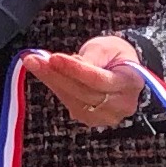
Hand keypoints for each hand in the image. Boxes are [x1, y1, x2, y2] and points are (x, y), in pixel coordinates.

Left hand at [27, 35, 152, 130]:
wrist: (122, 70)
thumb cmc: (116, 54)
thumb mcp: (107, 47)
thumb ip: (91, 56)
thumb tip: (71, 63)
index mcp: (131, 82)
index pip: (98, 79)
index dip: (75, 69)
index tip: (53, 58)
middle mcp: (122, 105)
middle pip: (84, 92)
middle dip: (57, 75)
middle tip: (34, 60)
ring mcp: (107, 116)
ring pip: (74, 100)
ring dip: (52, 81)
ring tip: (35, 63)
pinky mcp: (92, 119)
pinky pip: (70, 104)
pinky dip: (56, 88)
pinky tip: (45, 74)